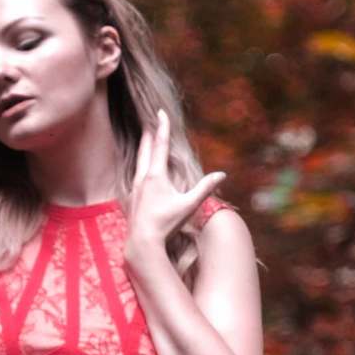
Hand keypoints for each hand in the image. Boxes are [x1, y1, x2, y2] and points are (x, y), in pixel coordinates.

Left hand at [125, 111, 224, 246]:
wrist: (142, 242)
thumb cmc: (166, 223)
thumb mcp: (189, 205)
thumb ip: (205, 188)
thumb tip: (222, 175)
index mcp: (155, 175)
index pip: (160, 145)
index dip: (161, 127)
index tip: (160, 111)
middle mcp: (142, 178)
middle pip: (145, 149)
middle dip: (149, 134)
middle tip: (150, 120)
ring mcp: (135, 187)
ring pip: (138, 161)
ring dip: (143, 148)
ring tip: (144, 139)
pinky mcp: (131, 197)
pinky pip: (135, 173)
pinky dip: (139, 164)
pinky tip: (140, 168)